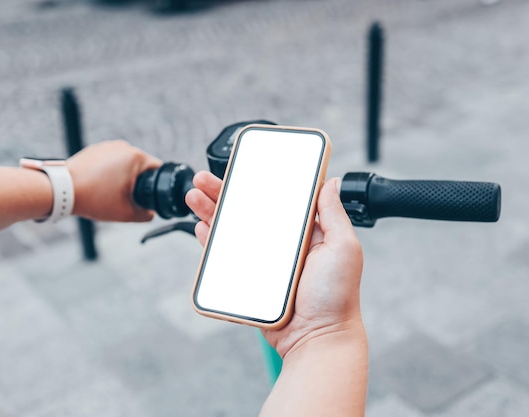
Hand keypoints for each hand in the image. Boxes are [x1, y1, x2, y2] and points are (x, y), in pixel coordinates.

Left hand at [68, 140, 160, 221]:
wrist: (63, 190)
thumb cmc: (93, 198)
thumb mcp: (125, 213)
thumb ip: (146, 214)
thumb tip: (151, 213)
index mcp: (136, 157)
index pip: (157, 169)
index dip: (156, 185)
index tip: (148, 196)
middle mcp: (124, 146)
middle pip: (141, 166)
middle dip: (137, 182)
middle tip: (126, 198)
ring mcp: (108, 146)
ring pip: (125, 164)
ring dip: (123, 177)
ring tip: (109, 192)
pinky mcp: (96, 149)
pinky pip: (110, 161)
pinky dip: (109, 173)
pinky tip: (100, 186)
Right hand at [185, 171, 364, 357]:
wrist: (317, 338)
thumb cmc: (336, 296)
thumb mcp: (344, 247)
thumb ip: (334, 214)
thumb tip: (333, 181)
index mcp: (303, 231)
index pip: (275, 198)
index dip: (257, 180)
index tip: (240, 167)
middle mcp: (280, 243)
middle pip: (247, 210)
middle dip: (224, 192)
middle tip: (204, 179)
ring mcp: (263, 261)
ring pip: (232, 230)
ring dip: (211, 212)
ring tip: (194, 196)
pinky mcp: (249, 279)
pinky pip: (225, 257)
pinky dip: (211, 241)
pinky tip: (202, 227)